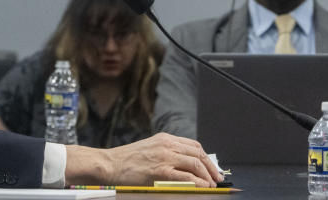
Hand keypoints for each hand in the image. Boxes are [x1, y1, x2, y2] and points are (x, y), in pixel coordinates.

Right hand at [65, 133, 221, 186]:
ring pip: (195, 164)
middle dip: (211, 167)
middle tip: (217, 178)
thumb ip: (166, 153)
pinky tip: (202, 187)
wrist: (109, 164)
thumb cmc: (126, 160)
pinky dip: (198, 182)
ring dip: (207, 176)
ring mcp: (164, 157)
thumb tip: (184, 165)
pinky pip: (186, 177)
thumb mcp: (149, 149)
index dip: (206, 158)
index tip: (212, 168)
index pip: (194, 146)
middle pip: (198, 154)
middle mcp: (167, 145)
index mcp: (165, 138)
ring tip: (211, 185)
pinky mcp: (160, 171)